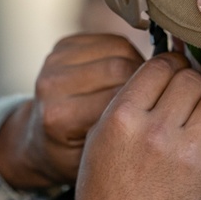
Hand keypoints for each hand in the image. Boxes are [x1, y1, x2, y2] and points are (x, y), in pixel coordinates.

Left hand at [0, 33, 145, 190]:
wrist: (37, 138)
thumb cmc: (71, 154)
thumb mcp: (96, 159)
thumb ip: (121, 134)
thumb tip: (160, 105)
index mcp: (60, 117)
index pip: (118, 97)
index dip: (148, 99)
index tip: (163, 107)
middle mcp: (52, 86)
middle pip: (119, 67)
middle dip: (145, 78)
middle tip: (158, 93)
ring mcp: (54, 62)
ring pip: (118, 48)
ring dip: (137, 62)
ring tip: (142, 84)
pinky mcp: (62, 47)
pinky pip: (108, 40)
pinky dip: (124, 52)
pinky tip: (126, 71)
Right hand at [59, 55, 200, 199]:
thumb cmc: (105, 192)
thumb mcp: (99, 138)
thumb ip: (127, 102)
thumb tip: (160, 71)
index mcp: (122, 116)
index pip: (160, 65)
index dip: (170, 67)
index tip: (173, 78)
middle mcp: (154, 129)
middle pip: (191, 78)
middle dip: (192, 86)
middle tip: (188, 102)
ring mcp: (185, 150)